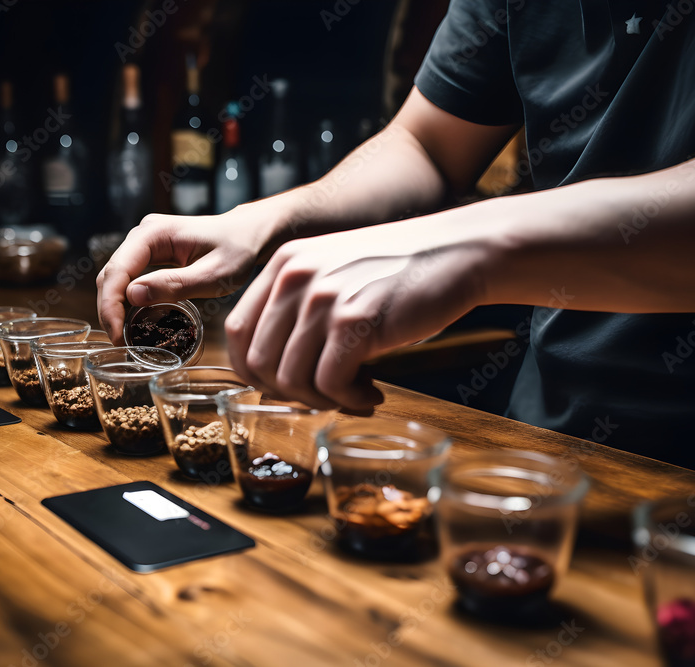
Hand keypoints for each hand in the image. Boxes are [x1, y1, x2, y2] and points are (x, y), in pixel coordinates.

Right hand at [96, 208, 272, 342]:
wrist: (249, 235)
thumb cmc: (238, 251)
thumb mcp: (213, 274)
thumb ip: (175, 284)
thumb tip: (133, 295)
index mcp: (154, 233)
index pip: (118, 270)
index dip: (111, 305)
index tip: (116, 334)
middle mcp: (143, 234)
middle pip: (111, 274)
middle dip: (110, 309)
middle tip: (119, 341)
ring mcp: (144, 243)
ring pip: (116, 277)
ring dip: (115, 306)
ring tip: (123, 335)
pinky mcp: (150, 254)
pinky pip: (129, 277)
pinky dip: (125, 300)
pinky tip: (131, 320)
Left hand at [225, 220, 488, 409]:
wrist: (458, 252)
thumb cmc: (399, 272)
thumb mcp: (334, 274)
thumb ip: (299, 311)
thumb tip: (272, 378)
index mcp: (283, 265)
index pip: (236, 332)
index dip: (254, 372)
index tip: (284, 387)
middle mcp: (294, 277)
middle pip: (258, 362)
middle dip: (289, 393)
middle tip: (325, 397)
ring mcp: (323, 298)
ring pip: (291, 379)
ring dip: (322, 401)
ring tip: (354, 395)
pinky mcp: (355, 321)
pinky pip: (330, 383)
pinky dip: (349, 401)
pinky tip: (372, 394)